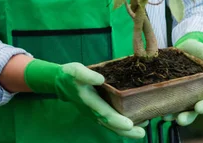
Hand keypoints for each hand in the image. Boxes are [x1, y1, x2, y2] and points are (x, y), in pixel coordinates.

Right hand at [24, 60, 144, 138]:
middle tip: (142, 132)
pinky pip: (110, 120)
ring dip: (126, 130)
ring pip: (111, 125)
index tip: (129, 124)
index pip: (104, 113)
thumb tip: (101, 79)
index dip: (116, 120)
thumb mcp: (76, 70)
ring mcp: (94, 113)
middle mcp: (93, 110)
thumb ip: (87, 75)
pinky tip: (135, 120)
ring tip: (143, 129)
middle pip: (110, 124)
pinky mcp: (97, 111)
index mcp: (89, 101)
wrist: (59, 82)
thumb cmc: (70, 75)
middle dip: (126, 131)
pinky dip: (122, 123)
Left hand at [167, 39, 202, 125]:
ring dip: (172, 116)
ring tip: (165, 117)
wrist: (178, 48)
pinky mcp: (166, 93)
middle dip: (187, 117)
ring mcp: (179, 96)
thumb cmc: (195, 50)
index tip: (199, 108)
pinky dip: (160, 107)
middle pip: (192, 111)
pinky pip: (164, 103)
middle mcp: (192, 96)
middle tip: (181, 120)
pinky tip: (155, 109)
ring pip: (177, 111)